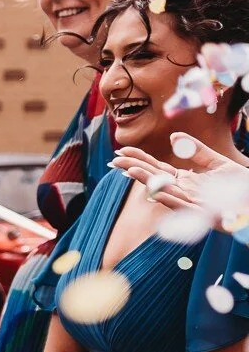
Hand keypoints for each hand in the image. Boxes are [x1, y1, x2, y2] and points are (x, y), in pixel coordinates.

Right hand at [112, 137, 242, 218]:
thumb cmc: (240, 186)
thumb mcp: (219, 163)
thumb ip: (196, 151)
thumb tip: (174, 136)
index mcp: (185, 180)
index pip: (156, 168)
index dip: (140, 159)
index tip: (121, 150)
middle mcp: (183, 192)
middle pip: (154, 178)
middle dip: (135, 168)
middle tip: (115, 159)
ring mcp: (191, 204)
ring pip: (163, 192)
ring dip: (146, 182)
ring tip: (129, 170)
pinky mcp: (202, 215)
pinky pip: (182, 206)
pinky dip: (167, 198)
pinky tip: (154, 191)